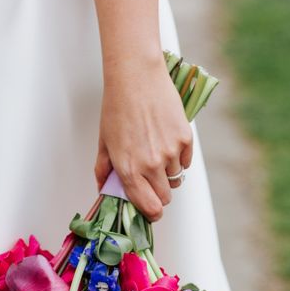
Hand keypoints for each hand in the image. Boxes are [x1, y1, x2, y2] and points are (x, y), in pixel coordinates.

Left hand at [95, 55, 192, 221]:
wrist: (136, 77)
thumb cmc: (117, 107)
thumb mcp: (104, 142)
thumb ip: (104, 170)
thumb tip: (104, 189)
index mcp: (129, 169)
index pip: (148, 207)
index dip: (151, 213)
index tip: (151, 211)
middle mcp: (151, 165)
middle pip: (165, 198)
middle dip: (159, 194)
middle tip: (151, 180)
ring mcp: (170, 152)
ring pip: (175, 179)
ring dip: (167, 173)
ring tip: (156, 151)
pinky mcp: (185, 139)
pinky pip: (185, 161)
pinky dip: (179, 158)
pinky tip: (166, 141)